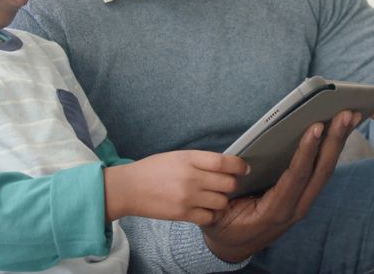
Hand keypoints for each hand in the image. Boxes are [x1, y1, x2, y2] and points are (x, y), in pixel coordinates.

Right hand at [103, 150, 247, 224]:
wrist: (129, 188)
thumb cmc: (152, 170)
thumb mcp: (177, 156)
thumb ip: (200, 160)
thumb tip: (225, 166)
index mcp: (189, 158)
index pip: (224, 162)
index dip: (239, 165)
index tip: (244, 168)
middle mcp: (191, 177)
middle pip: (228, 183)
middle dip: (231, 184)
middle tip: (225, 185)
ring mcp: (188, 197)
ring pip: (221, 202)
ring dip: (221, 200)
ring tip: (212, 197)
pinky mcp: (183, 214)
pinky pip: (209, 217)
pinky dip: (210, 214)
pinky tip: (204, 209)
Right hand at [201, 110, 361, 262]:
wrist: (234, 247)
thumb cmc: (224, 224)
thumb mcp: (218, 211)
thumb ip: (225, 191)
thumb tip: (234, 165)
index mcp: (274, 211)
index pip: (296, 177)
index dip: (307, 151)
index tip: (316, 127)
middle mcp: (295, 209)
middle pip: (321, 172)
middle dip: (334, 141)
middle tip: (346, 114)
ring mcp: (302, 204)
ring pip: (325, 171)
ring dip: (338, 142)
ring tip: (350, 117)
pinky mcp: (304, 198)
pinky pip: (321, 172)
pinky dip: (331, 150)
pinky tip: (339, 132)